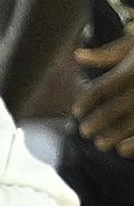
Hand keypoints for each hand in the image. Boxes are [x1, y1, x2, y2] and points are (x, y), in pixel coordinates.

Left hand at [74, 36, 133, 153]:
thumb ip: (108, 54)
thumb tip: (77, 55)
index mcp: (131, 70)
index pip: (101, 90)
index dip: (86, 102)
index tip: (77, 112)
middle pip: (113, 109)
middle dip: (96, 122)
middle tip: (84, 131)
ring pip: (129, 124)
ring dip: (112, 136)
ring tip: (100, 144)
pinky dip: (133, 145)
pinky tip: (123, 150)